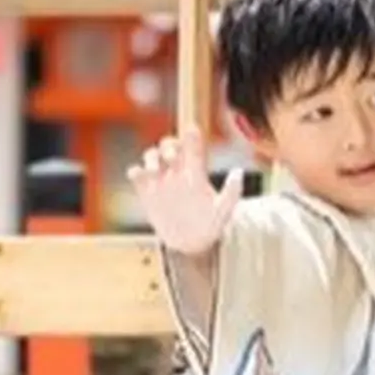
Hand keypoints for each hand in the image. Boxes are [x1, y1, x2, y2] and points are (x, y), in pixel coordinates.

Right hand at [129, 135, 241, 256]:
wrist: (191, 244)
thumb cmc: (211, 225)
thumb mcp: (224, 211)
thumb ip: (232, 192)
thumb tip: (238, 172)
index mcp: (196, 172)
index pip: (193, 146)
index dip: (191, 135)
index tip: (191, 130)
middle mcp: (177, 172)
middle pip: (169, 146)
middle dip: (169, 146)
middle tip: (173, 158)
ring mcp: (161, 181)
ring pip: (151, 157)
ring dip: (151, 158)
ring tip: (154, 171)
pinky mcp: (147, 193)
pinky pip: (137, 175)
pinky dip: (135, 171)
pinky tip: (139, 175)